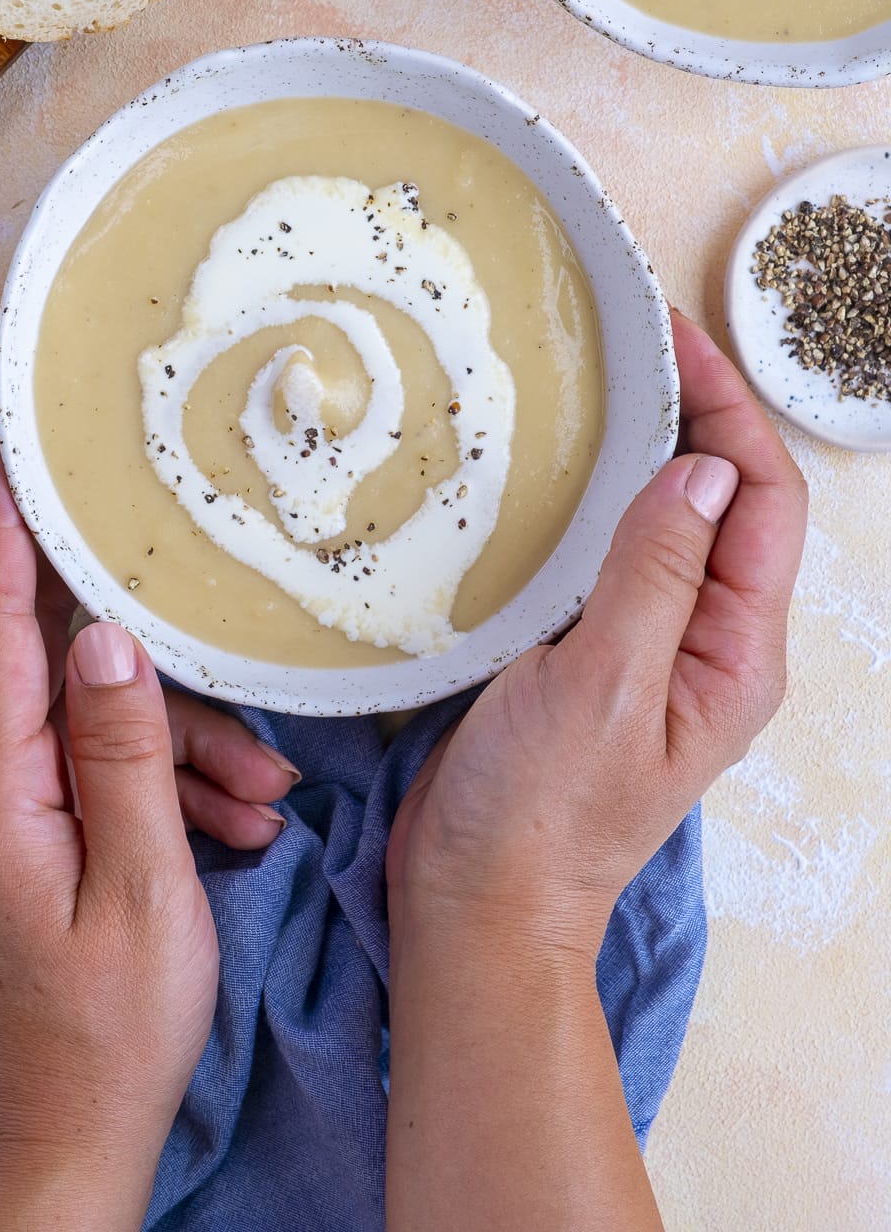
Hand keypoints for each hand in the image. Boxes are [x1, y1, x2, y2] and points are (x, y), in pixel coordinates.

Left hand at [0, 430, 297, 1227]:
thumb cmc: (112, 1029)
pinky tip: (227, 828)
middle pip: (72, 684)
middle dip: (172, 708)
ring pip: (95, 728)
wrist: (71, 1136)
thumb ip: (125, 754)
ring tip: (259, 814)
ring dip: (181, 760)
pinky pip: (89, 771)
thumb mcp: (145, 888)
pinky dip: (157, 791)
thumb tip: (108, 639)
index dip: (6, 535)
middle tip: (257, 763)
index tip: (3, 447)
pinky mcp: (14, 831)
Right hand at [386, 311, 807, 952]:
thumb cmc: (544, 815)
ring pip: (665, 519)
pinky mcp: (588, 648)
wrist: (475, 900)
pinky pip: (609, 551)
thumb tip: (704, 471)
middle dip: (692, 412)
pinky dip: (590, 495)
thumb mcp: (605, 686)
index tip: (674, 339)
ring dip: (641, 448)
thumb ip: (655, 576)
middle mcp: (705, 641)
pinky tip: (547, 467)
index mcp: (735, 653)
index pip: (763, 501)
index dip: (729, 411)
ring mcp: (648, 644)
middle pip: (725, 499)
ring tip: (592, 382)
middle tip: (629, 339)